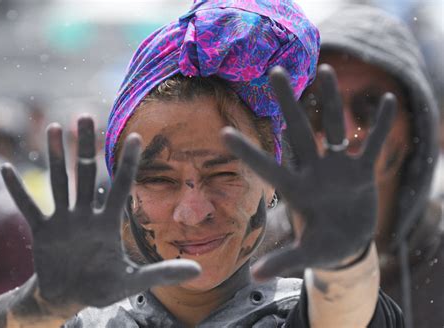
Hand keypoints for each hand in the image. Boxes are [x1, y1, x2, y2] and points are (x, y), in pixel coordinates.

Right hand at [0, 115, 199, 307]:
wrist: (69, 296)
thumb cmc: (102, 287)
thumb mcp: (133, 282)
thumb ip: (163, 273)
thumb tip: (199, 272)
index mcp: (108, 223)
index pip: (121, 187)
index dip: (129, 163)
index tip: (138, 136)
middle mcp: (86, 215)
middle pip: (86, 174)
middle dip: (84, 147)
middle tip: (85, 116)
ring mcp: (63, 220)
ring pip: (59, 182)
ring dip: (56, 156)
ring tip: (55, 128)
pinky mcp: (42, 231)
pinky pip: (28, 207)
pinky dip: (17, 191)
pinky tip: (7, 169)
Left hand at [223, 64, 394, 279]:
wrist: (346, 243)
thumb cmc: (322, 246)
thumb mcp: (304, 254)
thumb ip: (283, 260)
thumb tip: (255, 277)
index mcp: (295, 190)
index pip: (267, 166)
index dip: (248, 152)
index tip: (223, 132)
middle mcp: (312, 172)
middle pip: (298, 131)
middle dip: (288, 103)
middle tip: (275, 72)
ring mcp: (337, 168)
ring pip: (332, 127)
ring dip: (330, 101)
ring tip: (326, 70)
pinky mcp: (361, 171)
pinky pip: (371, 144)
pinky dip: (379, 127)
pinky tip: (388, 102)